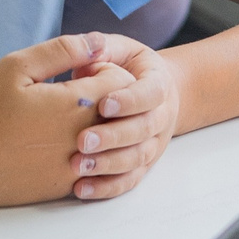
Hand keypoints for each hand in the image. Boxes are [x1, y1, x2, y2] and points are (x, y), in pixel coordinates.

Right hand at [0, 34, 140, 207]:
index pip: (123, 83)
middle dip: (108, 98)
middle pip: (122, 115)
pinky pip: (93, 169)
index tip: (81, 71)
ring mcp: (75, 169)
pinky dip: (86, 153)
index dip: (106, 70)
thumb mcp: (16, 67)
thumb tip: (99, 42)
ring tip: (65, 118)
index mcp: (75, 106)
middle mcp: (84, 140)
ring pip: (111, 145)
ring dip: (99, 127)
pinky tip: (53, 142)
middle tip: (76, 91)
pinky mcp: (62, 188)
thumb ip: (63, 50)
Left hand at [62, 32, 187, 199]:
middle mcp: (161, 116)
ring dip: (108, 165)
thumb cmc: (129, 67)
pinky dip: (106, 188)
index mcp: (158, 84)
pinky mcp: (142, 165)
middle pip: (143, 130)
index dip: (129, 100)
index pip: (150, 93)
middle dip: (113, 137)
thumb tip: (89, 49)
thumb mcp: (121, 50)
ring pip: (136, 159)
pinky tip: (81, 189)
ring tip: (78, 166)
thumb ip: (104, 49)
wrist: (155, 93)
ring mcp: (153, 144)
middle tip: (82, 141)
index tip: (103, 105)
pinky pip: (129, 181)